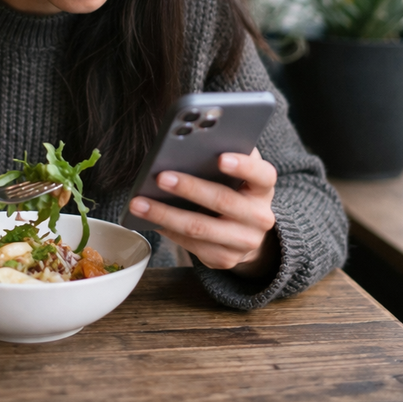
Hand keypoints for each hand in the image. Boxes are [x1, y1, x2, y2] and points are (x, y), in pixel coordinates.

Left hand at [127, 149, 279, 278]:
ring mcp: (243, 242)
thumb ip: (224, 157)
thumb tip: (189, 142)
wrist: (246, 233)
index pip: (262, 175)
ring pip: (199, 228)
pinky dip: (167, 230)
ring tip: (139, 203)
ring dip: (165, 215)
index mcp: (263, 189)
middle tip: (160, 177)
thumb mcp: (238, 175)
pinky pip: (190, 245)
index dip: (243, 167)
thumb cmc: (235, 192)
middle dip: (189, 188)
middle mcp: (260, 217)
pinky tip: (148, 219)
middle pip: (222, 201)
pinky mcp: (224, 259)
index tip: (220, 158)